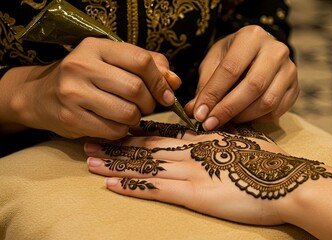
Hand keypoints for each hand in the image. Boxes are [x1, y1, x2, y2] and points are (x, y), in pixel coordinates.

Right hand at [0, 37, 180, 138]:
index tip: (166, 93)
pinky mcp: (71, 118)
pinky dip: (122, 130)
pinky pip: (114, 130)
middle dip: (149, 102)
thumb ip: (148, 66)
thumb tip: (174, 81)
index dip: (160, 80)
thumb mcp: (113, 62)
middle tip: (146, 106)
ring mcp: (74, 93)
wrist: (41, 96)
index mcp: (96, 47)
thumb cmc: (87, 78)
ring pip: (127, 112)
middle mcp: (82, 66)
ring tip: (130, 114)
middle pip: (136, 88)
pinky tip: (115, 124)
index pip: (140, 60)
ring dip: (137, 118)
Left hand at [85, 121, 331, 224]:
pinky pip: (156, 188)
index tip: (116, 130)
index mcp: (204, 139)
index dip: (137, 132)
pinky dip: (132, 186)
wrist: (286, 182)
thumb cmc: (271, 163)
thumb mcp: (246, 141)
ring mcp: (191, 172)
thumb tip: (213, 133)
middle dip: (117, 146)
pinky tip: (112, 185)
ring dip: (116, 164)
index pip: (163, 134)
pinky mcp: (194, 194)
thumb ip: (224, 137)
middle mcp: (192, 152)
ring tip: (91, 162)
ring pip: (145, 166)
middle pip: (146, 147)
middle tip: (90, 143)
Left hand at [185, 25, 298, 130]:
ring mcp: (290, 69)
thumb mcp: (214, 61)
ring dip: (242, 117)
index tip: (200, 114)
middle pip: (253, 86)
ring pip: (267, 101)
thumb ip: (205, 84)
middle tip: (210, 124)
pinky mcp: (296, 87)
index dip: (214, 94)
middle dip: (228, 109)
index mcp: (252, 36)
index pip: (231, 69)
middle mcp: (276, 50)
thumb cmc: (233, 56)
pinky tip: (243, 117)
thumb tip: (195, 111)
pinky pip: (277, 111)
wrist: (260, 52)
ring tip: (225, 121)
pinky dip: (257, 119)